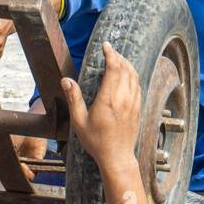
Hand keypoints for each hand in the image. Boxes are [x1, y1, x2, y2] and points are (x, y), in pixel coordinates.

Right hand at [61, 43, 140, 173]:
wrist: (117, 157)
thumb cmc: (96, 141)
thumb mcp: (79, 121)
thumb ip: (74, 99)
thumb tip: (65, 80)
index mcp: (108, 99)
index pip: (113, 68)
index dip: (110, 53)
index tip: (105, 46)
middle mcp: (123, 99)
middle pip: (125, 68)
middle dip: (118, 56)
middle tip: (110, 51)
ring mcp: (133, 103)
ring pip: (133, 75)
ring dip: (126, 64)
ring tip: (118, 60)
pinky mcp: (137, 108)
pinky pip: (137, 86)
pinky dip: (132, 76)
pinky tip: (126, 76)